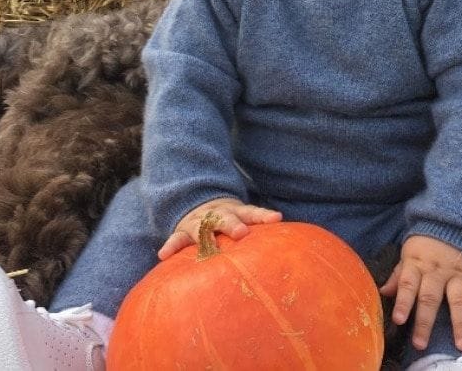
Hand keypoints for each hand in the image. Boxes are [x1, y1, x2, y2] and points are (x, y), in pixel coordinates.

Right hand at [158, 197, 281, 259]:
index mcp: (237, 212)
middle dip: (233, 224)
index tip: (276, 219)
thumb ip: (263, 229)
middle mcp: (218, 215)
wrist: (200, 205)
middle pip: (226, 217)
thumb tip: (297, 245)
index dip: (264, 215)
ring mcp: (200, 222)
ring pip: (202, 227)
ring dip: (205, 236)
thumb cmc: (232, 221)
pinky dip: (171, 246)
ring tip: (208, 246)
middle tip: (241, 233)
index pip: (253, 212)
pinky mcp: (183, 232)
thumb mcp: (246, 220)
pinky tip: (163, 256)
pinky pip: (176, 239)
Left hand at [379, 235, 461, 351]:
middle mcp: (437, 271)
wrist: (452, 223)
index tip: (398, 320)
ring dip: (460, 322)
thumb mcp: (408, 255)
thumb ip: (398, 275)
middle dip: (425, 321)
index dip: (402, 301)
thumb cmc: (426, 245)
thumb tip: (382, 292)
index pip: (408, 283)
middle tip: (420, 344)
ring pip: (458, 299)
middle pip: (430, 297)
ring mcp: (458, 273)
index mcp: (417, 264)